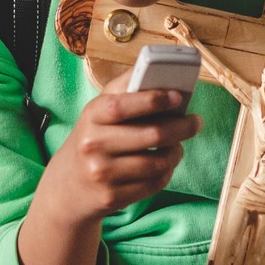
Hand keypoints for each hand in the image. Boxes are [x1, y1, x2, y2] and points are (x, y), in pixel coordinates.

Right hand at [40, 87, 202, 222]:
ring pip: (158, 162)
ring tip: (178, 145)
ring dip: (176, 152)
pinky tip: (165, 163)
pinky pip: (154, 183)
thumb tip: (157, 68)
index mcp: (91, 116)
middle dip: (182, 127)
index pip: (122, 106)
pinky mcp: (113, 197)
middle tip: (195, 122)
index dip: (153, 100)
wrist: (70, 184)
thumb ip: (126, 87)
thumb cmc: (95, 137)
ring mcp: (102, 173)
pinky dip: (167, 172)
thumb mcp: (100, 109)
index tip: (178, 97)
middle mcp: (93, 144)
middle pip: (152, 135)